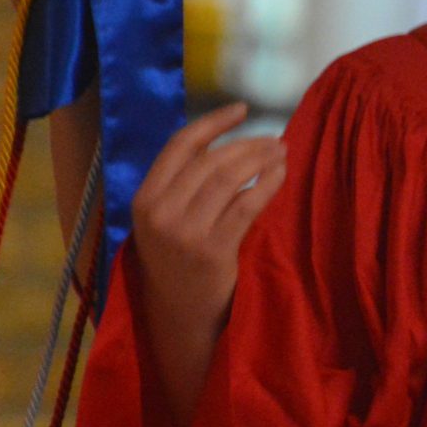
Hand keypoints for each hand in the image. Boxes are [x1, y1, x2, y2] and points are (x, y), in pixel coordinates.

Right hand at [131, 102, 286, 340]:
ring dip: (261, 158)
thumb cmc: (176, 262)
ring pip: (229, 177)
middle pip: (211, 159)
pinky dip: (268, 183)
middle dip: (247, 142)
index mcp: (144, 199)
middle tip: (275, 138)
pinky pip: (247, 204)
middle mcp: (160, 212)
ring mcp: (185, 232)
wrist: (179, 317)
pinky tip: (281, 174)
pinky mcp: (213, 251)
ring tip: (282, 152)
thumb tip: (222, 140)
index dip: (213, 122)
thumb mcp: (163, 221)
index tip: (242, 108)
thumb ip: (180, 185)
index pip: (180, 145)